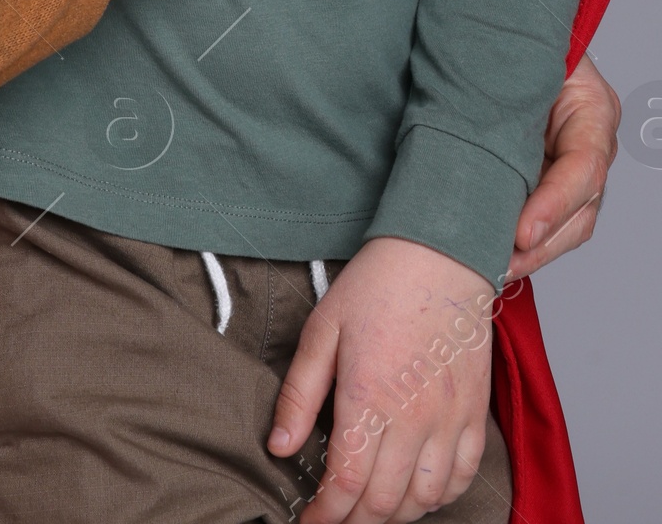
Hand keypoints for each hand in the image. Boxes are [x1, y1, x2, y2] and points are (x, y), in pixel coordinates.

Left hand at [269, 237, 494, 521]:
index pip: (347, 484)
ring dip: (395, 515)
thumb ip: (299, 394)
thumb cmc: (376, 286)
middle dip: (354, 521)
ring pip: (425, 499)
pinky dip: (438, 498)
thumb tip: (279, 446)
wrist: (439, 255)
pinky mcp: (474, 414)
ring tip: (370, 509)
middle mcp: (414, 418)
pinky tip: (417, 492)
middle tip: (334, 518)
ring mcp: (450, 419)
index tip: (309, 522)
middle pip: (385, 502)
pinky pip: (462, 477)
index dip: (325, 515)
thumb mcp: (322, 330)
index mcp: (369, 397)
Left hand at [506, 53, 616, 279]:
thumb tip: (472, 106)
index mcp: (593, 109)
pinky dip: (524, 245)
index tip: (521, 233)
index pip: (584, 169)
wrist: (503, 36)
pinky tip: (497, 259)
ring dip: (532, 253)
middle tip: (502, 262)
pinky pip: (546, 223)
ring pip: (567, 227)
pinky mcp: (549, 182)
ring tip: (495, 268)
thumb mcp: (520, 54)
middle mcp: (591, 144)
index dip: (554, 204)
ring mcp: (573, 168)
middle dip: (542, 243)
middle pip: (581, 211)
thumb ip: (511, 81)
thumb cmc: (512, 40)